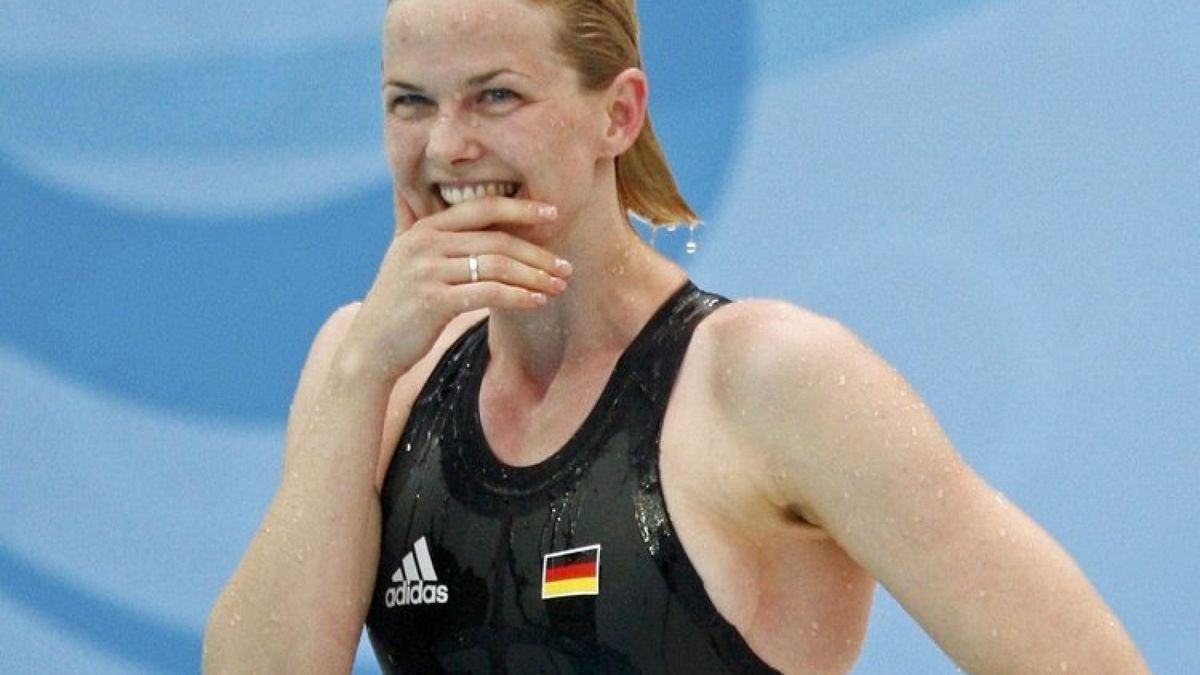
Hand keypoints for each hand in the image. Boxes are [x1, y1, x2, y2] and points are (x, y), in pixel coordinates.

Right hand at [338, 188, 570, 383]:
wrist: (370, 348)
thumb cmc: (396, 304)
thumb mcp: (401, 255)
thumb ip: (414, 224)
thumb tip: (410, 191)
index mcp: (424, 228)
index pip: (481, 207)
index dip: (520, 208)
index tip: (553, 212)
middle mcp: (424, 244)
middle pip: (496, 239)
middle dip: (537, 252)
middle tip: (565, 265)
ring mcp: (427, 272)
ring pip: (496, 265)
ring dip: (534, 276)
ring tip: (558, 285)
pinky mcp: (433, 302)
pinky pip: (488, 293)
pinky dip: (518, 296)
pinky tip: (537, 301)